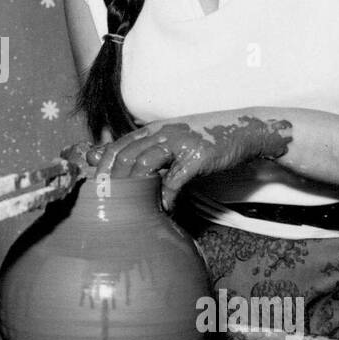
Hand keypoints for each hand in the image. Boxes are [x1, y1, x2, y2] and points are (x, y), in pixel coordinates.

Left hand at [65, 114, 292, 209]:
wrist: (243, 130)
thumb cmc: (202, 138)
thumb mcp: (169, 139)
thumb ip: (139, 149)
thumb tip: (98, 156)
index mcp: (153, 129)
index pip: (117, 146)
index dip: (103, 168)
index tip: (95, 189)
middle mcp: (162, 133)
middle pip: (126, 155)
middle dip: (114, 181)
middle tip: (108, 205)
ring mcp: (180, 142)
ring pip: (146, 164)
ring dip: (136, 190)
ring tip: (130, 210)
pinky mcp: (198, 156)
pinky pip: (175, 179)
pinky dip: (166, 197)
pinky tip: (164, 210)